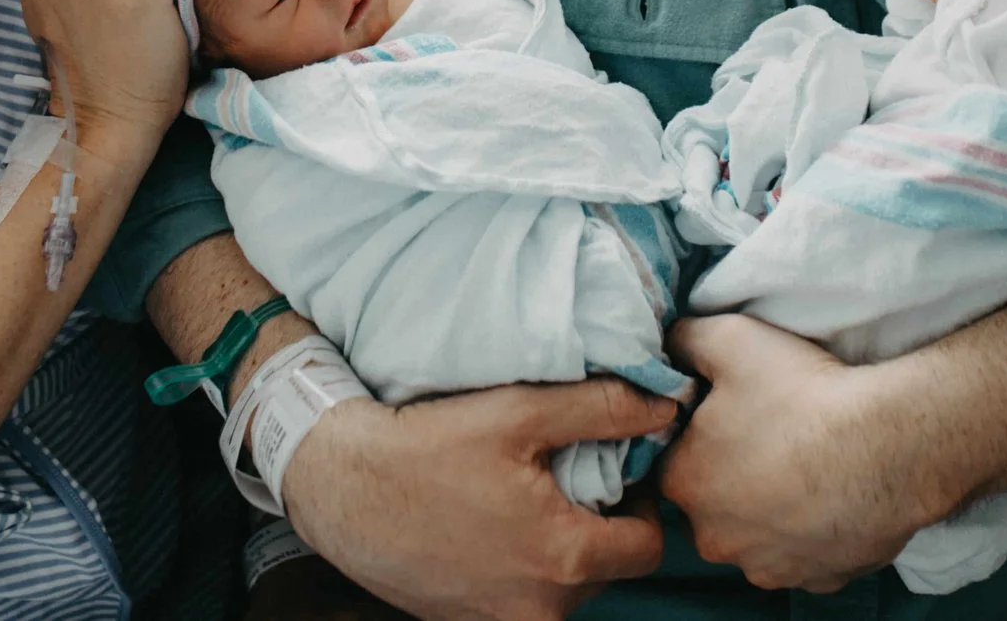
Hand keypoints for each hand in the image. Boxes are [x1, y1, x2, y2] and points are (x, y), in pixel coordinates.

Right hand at [277, 380, 675, 620]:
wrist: (340, 485)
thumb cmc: (428, 445)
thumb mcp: (520, 411)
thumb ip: (604, 409)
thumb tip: (667, 405)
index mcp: (564, 560)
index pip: (648, 546)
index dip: (641, 503)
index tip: (614, 471)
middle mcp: (539, 610)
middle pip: (606, 570)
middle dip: (598, 526)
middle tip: (566, 477)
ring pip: (563, 589)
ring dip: (557, 549)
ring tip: (522, 499)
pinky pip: (518, 600)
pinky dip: (517, 567)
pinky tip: (487, 523)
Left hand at [661, 315, 957, 592]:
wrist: (889, 445)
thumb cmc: (804, 393)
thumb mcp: (730, 338)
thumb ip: (683, 341)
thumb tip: (671, 349)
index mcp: (684, 484)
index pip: (675, 458)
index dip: (700, 434)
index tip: (733, 413)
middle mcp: (716, 538)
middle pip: (713, 501)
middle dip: (733, 474)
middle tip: (773, 436)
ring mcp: (769, 566)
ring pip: (758, 533)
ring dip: (773, 508)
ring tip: (807, 464)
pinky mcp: (818, 579)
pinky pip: (805, 552)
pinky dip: (814, 529)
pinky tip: (833, 494)